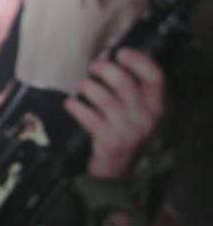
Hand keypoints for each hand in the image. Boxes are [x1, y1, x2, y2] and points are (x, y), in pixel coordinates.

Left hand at [65, 48, 163, 178]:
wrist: (115, 173)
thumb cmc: (120, 134)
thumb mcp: (132, 113)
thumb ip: (124, 88)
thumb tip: (104, 58)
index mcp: (156, 107)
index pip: (155, 76)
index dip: (138, 60)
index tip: (120, 52)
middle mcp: (146, 118)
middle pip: (125, 83)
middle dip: (105, 70)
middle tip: (92, 68)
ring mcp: (128, 131)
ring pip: (104, 98)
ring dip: (87, 87)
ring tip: (79, 85)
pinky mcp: (109, 142)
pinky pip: (89, 117)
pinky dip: (76, 107)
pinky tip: (70, 103)